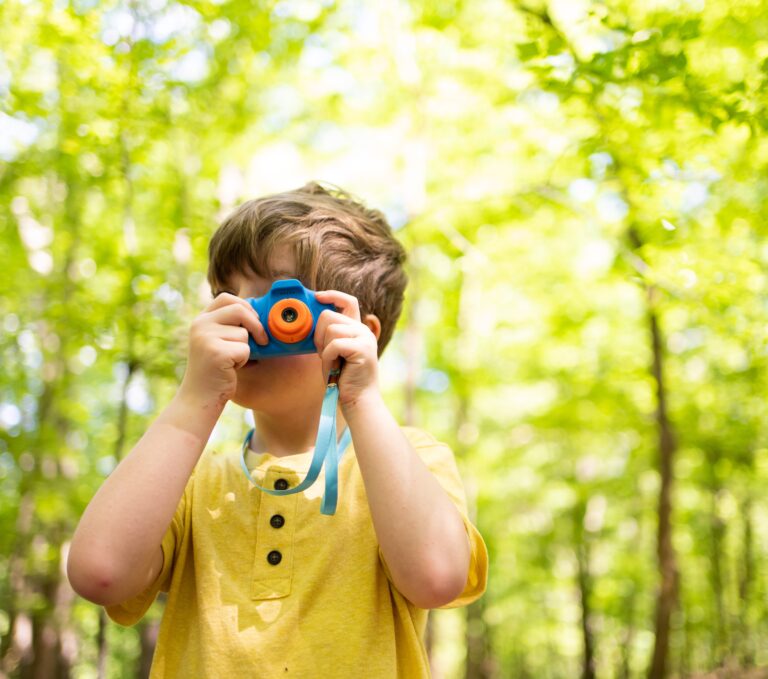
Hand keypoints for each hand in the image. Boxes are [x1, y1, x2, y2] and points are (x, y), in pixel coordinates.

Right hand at [179, 293, 268, 405]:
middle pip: (240, 310)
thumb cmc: (215, 370)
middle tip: (262, 341)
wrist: (199, 399)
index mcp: (200, 319)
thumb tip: (263, 311)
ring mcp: (206, 338)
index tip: (254, 321)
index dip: (246, 307)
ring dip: (246, 349)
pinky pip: (245, 350)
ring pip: (244, 333)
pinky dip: (244, 361)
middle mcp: (200, 325)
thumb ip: (231, 326)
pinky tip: (231, 369)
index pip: (227, 297)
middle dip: (256, 325)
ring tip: (232, 361)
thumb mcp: (218, 341)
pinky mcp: (216, 352)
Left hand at [313, 290, 379, 408]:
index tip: (317, 296)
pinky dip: (328, 357)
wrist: (357, 400)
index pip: (348, 301)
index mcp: (358, 329)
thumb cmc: (342, 378)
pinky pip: (334, 344)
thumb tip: (312, 317)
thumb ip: (328, 334)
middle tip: (323, 353)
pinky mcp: (362, 349)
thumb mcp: (332, 351)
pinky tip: (335, 367)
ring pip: (330, 329)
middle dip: (318, 334)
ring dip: (324, 348)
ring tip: (331, 362)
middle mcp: (363, 330)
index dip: (332, 295)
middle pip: (329, 315)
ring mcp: (365, 338)